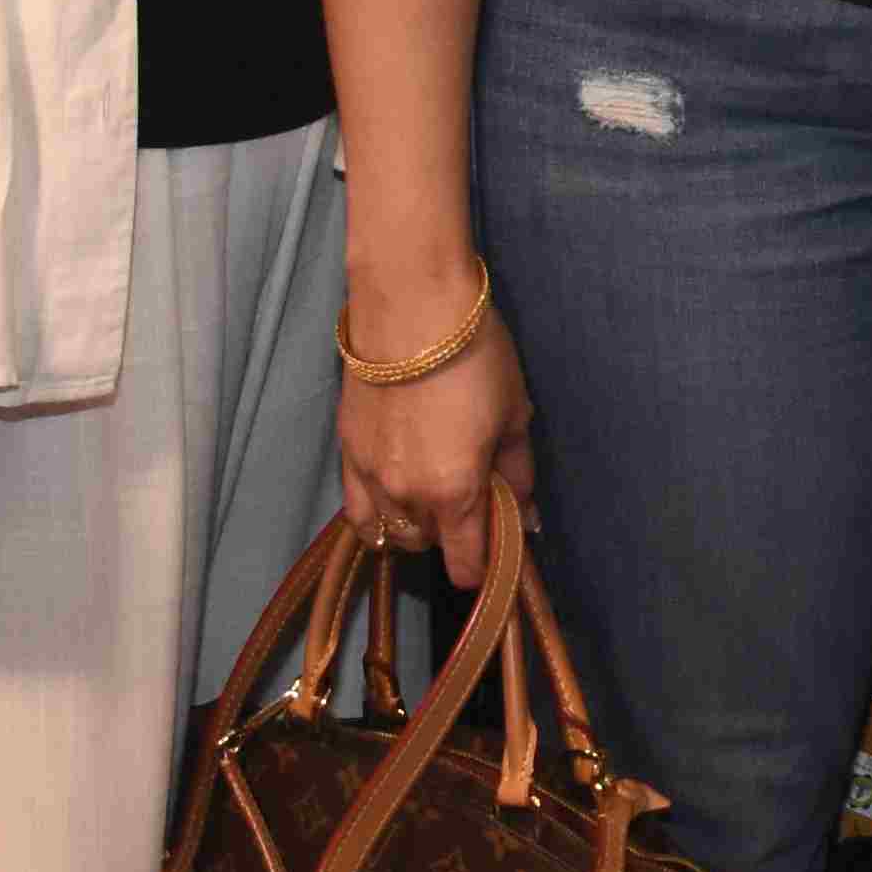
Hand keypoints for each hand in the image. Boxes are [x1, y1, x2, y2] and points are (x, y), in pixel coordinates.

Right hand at [335, 257, 535, 589]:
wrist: (410, 304)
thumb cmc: (476, 355)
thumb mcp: (514, 415)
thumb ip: (518, 475)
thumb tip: (527, 520)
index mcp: (453, 493)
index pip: (466, 565)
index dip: (488, 566)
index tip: (502, 547)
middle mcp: (405, 497)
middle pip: (431, 546)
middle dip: (457, 535)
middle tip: (476, 498)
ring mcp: (369, 476)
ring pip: (393, 533)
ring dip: (417, 526)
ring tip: (436, 494)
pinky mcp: (345, 452)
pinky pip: (357, 511)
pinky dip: (379, 516)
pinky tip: (395, 499)